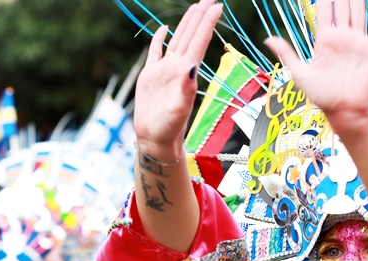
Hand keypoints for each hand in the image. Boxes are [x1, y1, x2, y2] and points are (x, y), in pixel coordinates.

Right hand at [133, 0, 223, 159]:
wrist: (155, 140)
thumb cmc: (168, 129)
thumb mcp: (179, 110)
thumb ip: (185, 89)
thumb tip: (190, 67)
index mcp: (186, 73)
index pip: (200, 42)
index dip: (208, 23)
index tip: (217, 6)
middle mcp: (178, 68)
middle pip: (191, 36)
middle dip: (200, 17)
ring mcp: (164, 70)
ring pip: (177, 40)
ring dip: (186, 23)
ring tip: (194, 7)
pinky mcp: (150, 75)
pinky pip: (155, 51)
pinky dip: (159, 38)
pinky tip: (163, 28)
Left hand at [265, 0, 367, 135]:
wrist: (345, 110)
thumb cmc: (323, 96)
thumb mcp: (300, 74)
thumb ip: (287, 54)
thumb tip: (267, 39)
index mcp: (325, 41)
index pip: (324, 12)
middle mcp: (342, 38)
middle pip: (342, 8)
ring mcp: (357, 42)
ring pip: (358, 13)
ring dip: (357, 1)